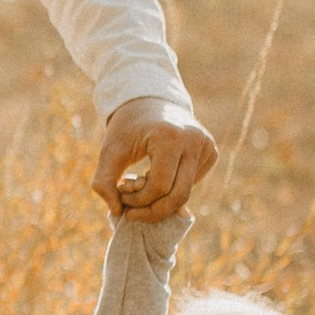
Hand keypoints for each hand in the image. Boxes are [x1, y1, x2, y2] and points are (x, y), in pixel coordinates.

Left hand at [95, 96, 215, 220]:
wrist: (150, 102)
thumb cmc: (128, 129)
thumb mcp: (109, 151)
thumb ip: (103, 182)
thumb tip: (116, 212)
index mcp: (169, 136)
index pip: (160, 186)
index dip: (139, 201)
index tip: (122, 199)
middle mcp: (193, 139)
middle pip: (179, 195)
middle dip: (153, 211)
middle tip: (133, 212)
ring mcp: (206, 145)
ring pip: (186, 193)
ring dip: (161, 200)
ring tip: (142, 184)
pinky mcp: (211, 152)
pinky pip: (192, 184)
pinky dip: (173, 189)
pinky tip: (159, 175)